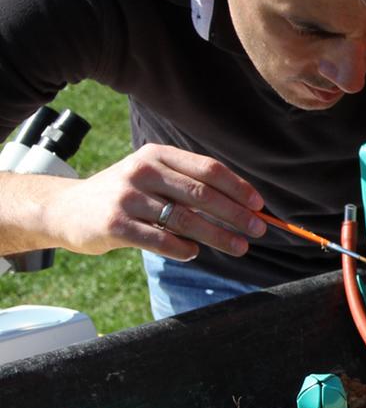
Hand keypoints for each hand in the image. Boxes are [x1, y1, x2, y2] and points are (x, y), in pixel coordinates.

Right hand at [47, 143, 263, 260]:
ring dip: (218, 236)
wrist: (64, 210)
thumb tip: (241, 207)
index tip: (259, 205)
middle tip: (259, 229)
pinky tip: (195, 253)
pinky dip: (183, 249)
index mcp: (157, 155)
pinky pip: (160, 240)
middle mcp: (142, 171)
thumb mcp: (152, 178)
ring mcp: (127, 197)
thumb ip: (187, 186)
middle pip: (201, 194)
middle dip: (235, 214)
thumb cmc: (123, 196)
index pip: (208, 169)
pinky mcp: (115, 224)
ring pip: (185, 219)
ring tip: (239, 247)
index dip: (237, 187)